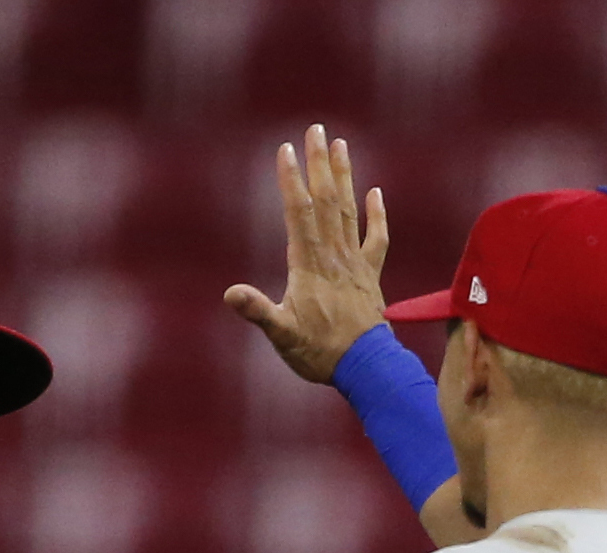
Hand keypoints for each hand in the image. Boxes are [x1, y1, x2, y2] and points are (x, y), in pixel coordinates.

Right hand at [225, 123, 392, 385]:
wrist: (366, 369)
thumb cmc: (319, 354)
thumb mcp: (282, 335)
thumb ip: (258, 311)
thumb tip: (230, 294)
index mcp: (309, 265)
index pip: (298, 213)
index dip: (291, 180)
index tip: (285, 149)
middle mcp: (333, 256)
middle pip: (326, 201)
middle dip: (319, 164)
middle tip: (316, 129)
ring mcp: (354, 263)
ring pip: (348, 210)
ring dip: (343, 176)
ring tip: (340, 145)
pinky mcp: (370, 275)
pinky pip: (376, 238)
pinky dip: (376, 214)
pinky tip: (375, 192)